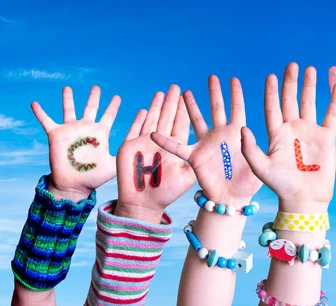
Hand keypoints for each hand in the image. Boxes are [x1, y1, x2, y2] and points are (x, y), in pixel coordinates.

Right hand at [31, 86, 118, 200]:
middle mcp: (85, 129)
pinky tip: (34, 103)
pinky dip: (40, 112)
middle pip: (90, 108)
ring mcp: (70, 130)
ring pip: (69, 109)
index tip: (118, 97)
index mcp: (100, 133)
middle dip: (94, 97)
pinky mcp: (56, 135)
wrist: (74, 185)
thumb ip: (124, 154)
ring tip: (67, 87)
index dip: (113, 106)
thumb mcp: (114, 164)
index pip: (108, 115)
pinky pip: (46, 121)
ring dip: (68, 99)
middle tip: (96, 87)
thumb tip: (139, 148)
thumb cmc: (94, 177)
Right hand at [115, 85, 195, 221]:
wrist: (142, 206)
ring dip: (156, 107)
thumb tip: (205, 154)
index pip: (180, 125)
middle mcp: (161, 144)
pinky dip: (139, 121)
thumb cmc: (166, 194)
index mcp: (175, 149)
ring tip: (161, 92)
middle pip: (166, 119)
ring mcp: (145, 145)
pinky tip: (144, 110)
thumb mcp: (188, 177)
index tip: (188, 94)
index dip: (184, 110)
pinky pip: (134, 130)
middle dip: (171, 103)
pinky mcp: (130, 148)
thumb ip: (198, 160)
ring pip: (152, 121)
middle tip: (175, 86)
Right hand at [151, 76, 261, 205]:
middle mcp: (221, 135)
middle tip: (212, 77)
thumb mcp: (256, 164)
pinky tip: (153, 134)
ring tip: (185, 92)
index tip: (233, 79)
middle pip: (216, 108)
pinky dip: (165, 142)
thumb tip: (242, 130)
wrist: (231, 199)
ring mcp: (206, 144)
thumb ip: (251, 147)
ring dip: (191, 107)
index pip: (237, 109)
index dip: (235, 94)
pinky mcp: (195, 157)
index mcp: (237, 134)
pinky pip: (177, 147)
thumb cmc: (247, 184)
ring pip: (196, 120)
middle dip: (214, 92)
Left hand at [240, 63, 335, 212]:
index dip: (271, 92)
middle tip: (292, 65)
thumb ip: (251, 149)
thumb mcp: (261, 168)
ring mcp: (309, 132)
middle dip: (291, 83)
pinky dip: (334, 101)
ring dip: (310, 86)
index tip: (271, 76)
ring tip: (310, 69)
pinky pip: (331, 115)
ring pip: (309, 103)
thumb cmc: (281, 186)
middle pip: (290, 100)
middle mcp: (292, 129)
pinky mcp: (326, 137)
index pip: (272, 107)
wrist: (304, 199)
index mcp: (275, 134)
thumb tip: (243, 128)